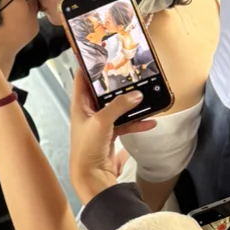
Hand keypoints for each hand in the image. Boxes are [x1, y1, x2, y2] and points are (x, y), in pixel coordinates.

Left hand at [69, 70, 156, 205]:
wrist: (91, 176)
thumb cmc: (87, 148)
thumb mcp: (102, 121)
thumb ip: (119, 106)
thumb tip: (136, 95)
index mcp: (79, 106)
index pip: (81, 80)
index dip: (89, 66)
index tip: (100, 54)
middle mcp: (88, 113)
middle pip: (102, 93)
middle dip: (116, 84)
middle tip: (129, 71)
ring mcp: (100, 124)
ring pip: (116, 108)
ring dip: (130, 104)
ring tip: (145, 94)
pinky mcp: (110, 135)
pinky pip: (125, 124)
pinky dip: (137, 122)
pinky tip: (151, 121)